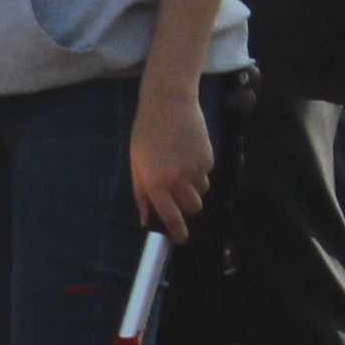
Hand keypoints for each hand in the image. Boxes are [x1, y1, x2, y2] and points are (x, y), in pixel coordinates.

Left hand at [130, 79, 214, 238]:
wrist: (169, 105)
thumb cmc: (146, 134)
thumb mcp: (136, 163)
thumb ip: (141, 192)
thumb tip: (146, 217)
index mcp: (154, 182)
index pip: (169, 215)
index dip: (177, 230)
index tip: (181, 239)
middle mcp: (176, 179)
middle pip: (192, 207)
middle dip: (188, 207)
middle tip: (180, 197)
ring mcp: (194, 169)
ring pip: (201, 192)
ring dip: (194, 188)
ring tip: (181, 168)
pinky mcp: (208, 158)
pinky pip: (207, 174)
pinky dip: (200, 170)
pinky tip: (188, 153)